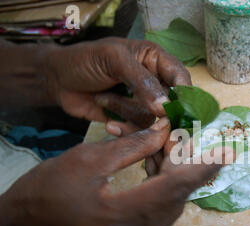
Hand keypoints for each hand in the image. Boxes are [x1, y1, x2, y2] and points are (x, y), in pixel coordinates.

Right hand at [0, 118, 229, 225]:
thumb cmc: (45, 191)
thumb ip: (133, 147)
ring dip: (170, 182)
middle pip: (172, 201)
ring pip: (166, 213)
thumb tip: (166, 134)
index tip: (228, 152)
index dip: (202, 167)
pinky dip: (158, 198)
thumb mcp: (87, 160)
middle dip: (182, 168)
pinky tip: (155, 174)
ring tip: (165, 152)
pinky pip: (154, 223)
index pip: (173, 189)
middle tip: (183, 141)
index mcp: (117, 218)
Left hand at [44, 37, 190, 131]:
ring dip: (128, 112)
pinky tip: (108, 123)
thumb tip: (166, 107)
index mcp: (155, 61)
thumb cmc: (84, 61)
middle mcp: (154, 83)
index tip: (175, 112)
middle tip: (150, 120)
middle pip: (172, 105)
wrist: (57, 81)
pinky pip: (139, 132)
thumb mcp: (113, 60)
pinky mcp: (131, 120)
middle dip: (160, 115)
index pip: (180, 78)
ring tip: (103, 99)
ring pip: (154, 121)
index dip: (183, 96)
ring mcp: (143, 104)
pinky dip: (124, 129)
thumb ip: (142, 81)